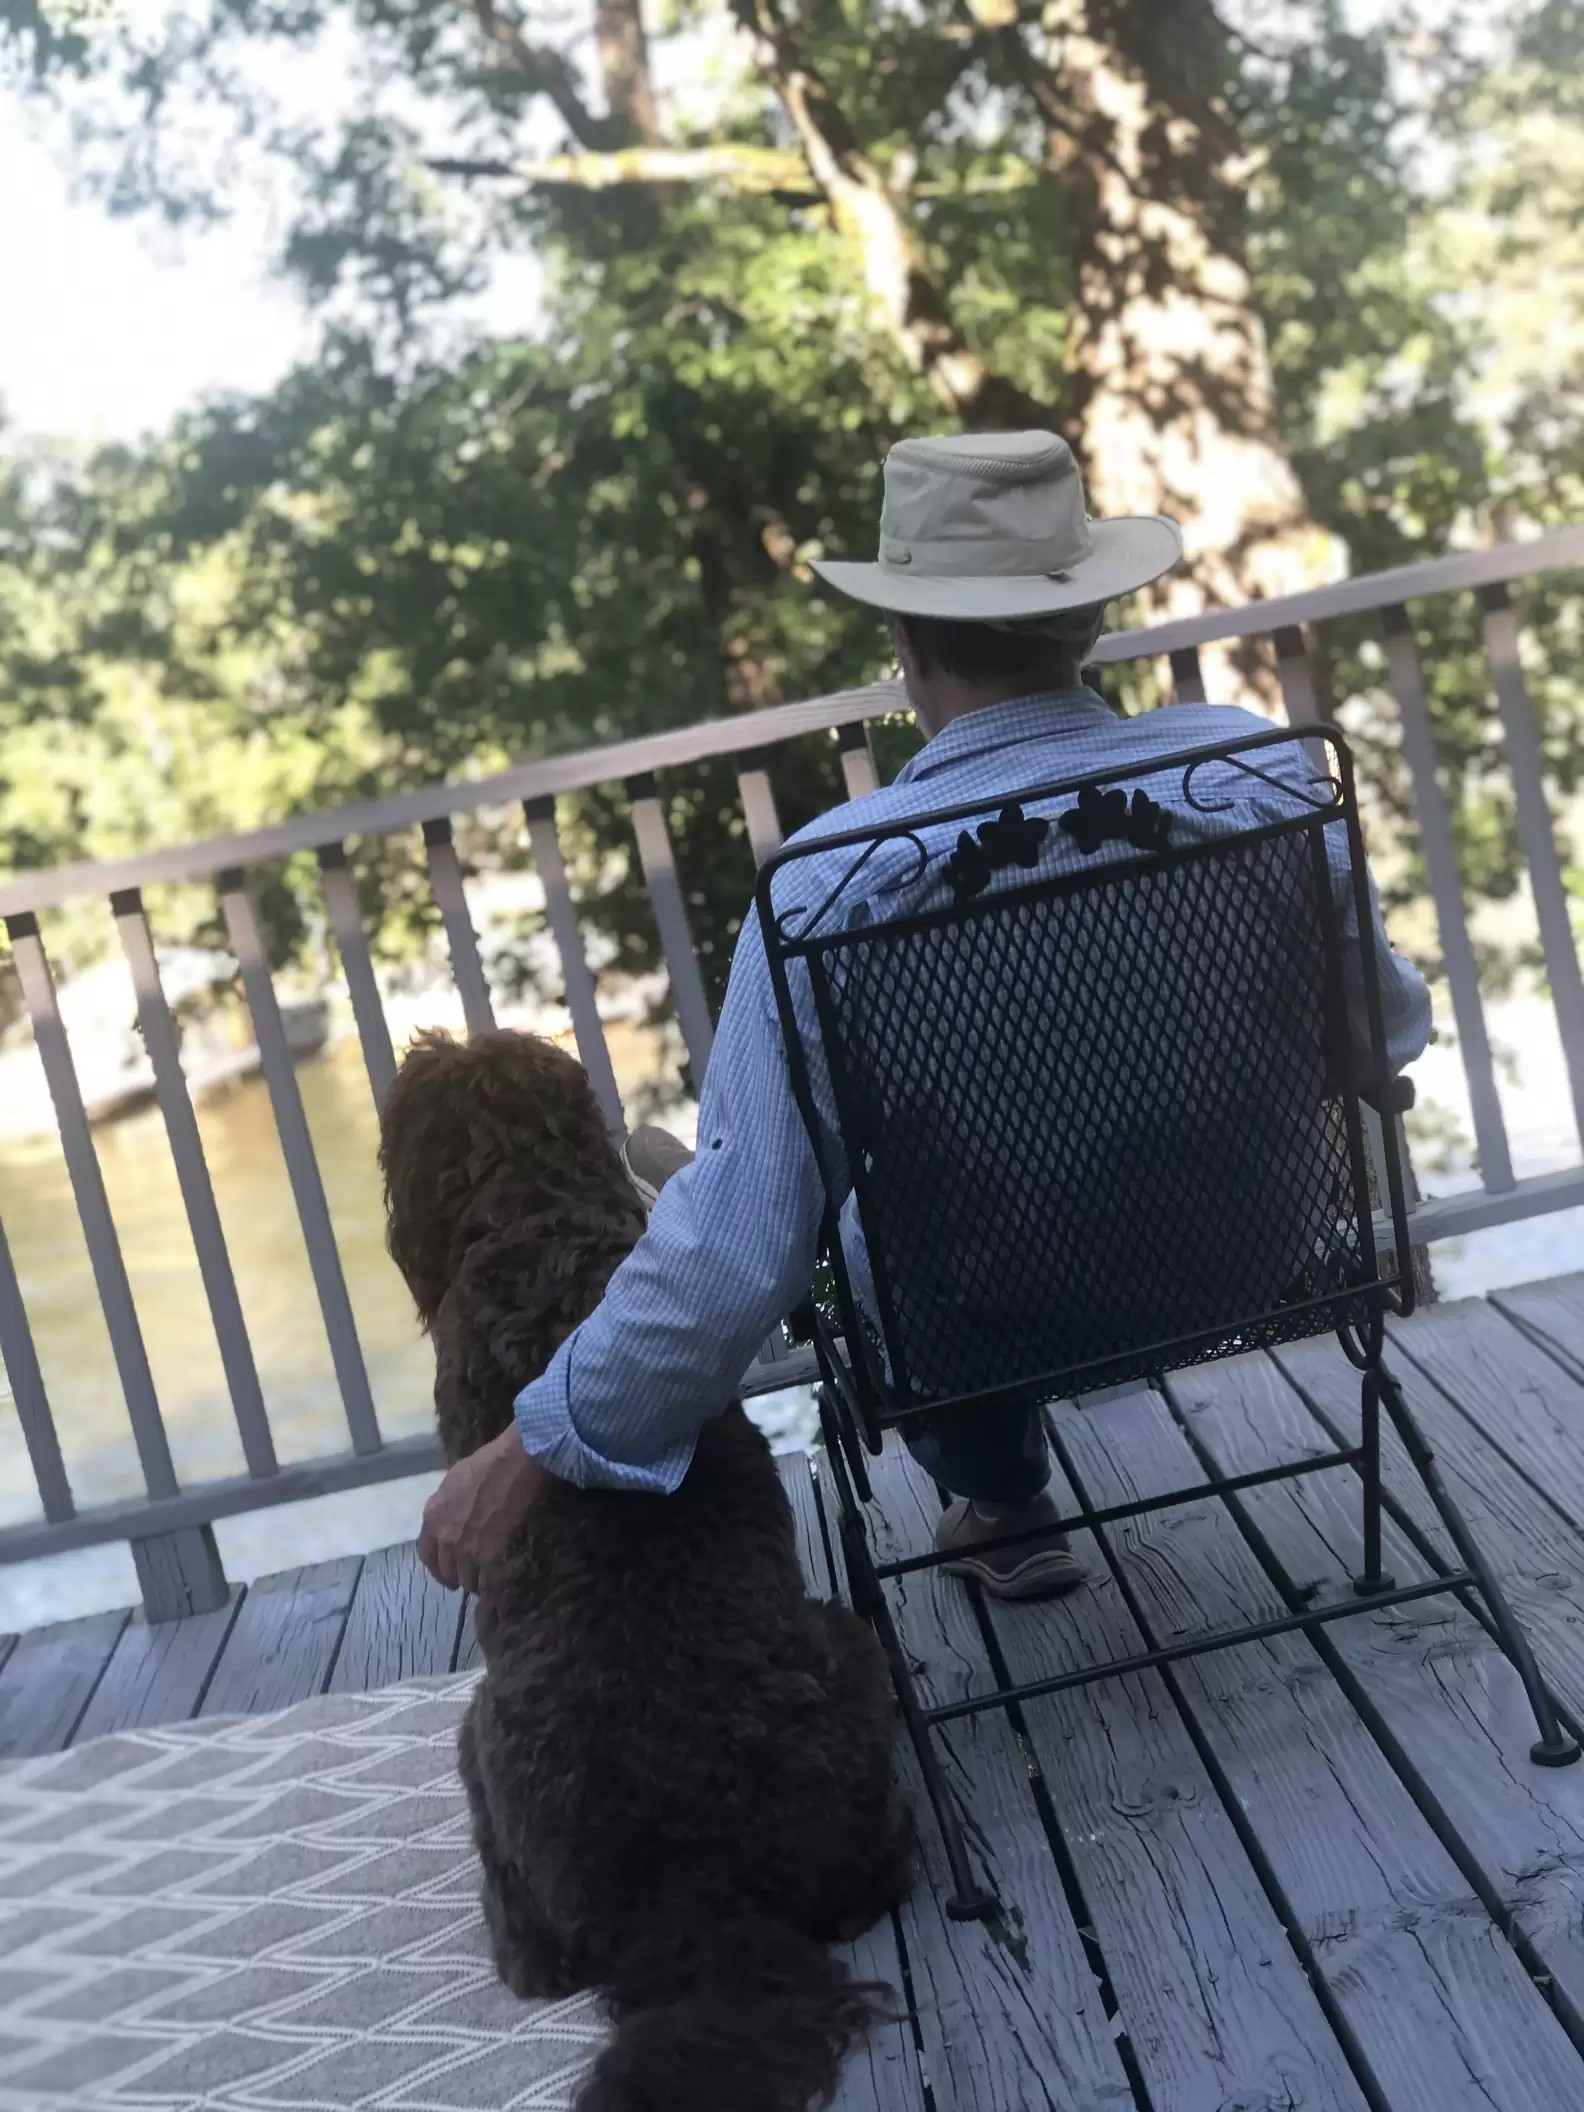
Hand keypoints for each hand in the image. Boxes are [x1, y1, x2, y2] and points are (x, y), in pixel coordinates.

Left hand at [418, 1424, 550, 1594]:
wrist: (513, 1466)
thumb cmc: (485, 1465)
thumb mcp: (452, 1481)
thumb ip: (444, 1505)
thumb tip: (446, 1517)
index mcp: (432, 1518)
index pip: (427, 1555)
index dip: (436, 1568)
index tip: (445, 1575)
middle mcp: (446, 1539)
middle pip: (447, 1570)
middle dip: (456, 1577)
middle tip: (466, 1579)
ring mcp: (468, 1550)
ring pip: (468, 1579)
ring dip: (475, 1582)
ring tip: (483, 1581)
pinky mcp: (491, 1555)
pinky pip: (488, 1580)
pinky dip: (491, 1583)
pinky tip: (496, 1580)